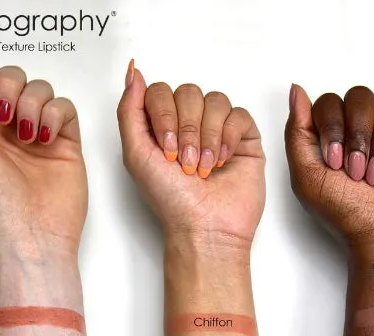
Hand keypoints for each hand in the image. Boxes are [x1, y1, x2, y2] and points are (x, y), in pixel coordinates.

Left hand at [0, 60, 86, 257]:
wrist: (32, 232)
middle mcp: (10, 128)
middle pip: (13, 77)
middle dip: (8, 87)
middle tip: (5, 116)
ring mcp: (40, 134)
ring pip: (41, 89)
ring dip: (31, 104)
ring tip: (27, 136)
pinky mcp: (67, 143)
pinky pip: (66, 108)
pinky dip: (55, 115)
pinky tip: (46, 138)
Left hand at [117, 61, 264, 249]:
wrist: (204, 226)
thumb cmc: (170, 199)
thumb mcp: (135, 153)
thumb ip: (129, 110)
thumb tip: (134, 70)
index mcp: (162, 127)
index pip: (160, 91)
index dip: (163, 114)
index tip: (165, 148)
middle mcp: (190, 125)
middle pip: (189, 92)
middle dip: (187, 129)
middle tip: (185, 163)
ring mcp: (218, 131)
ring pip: (215, 100)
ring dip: (207, 136)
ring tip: (205, 167)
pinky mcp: (244, 139)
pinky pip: (239, 114)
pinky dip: (228, 136)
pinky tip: (223, 161)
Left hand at [285, 85, 373, 248]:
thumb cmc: (344, 213)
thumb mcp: (306, 175)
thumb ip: (297, 131)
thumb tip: (296, 89)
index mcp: (330, 137)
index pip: (329, 102)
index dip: (332, 126)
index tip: (333, 162)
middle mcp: (359, 131)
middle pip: (359, 96)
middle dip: (357, 136)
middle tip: (355, 173)